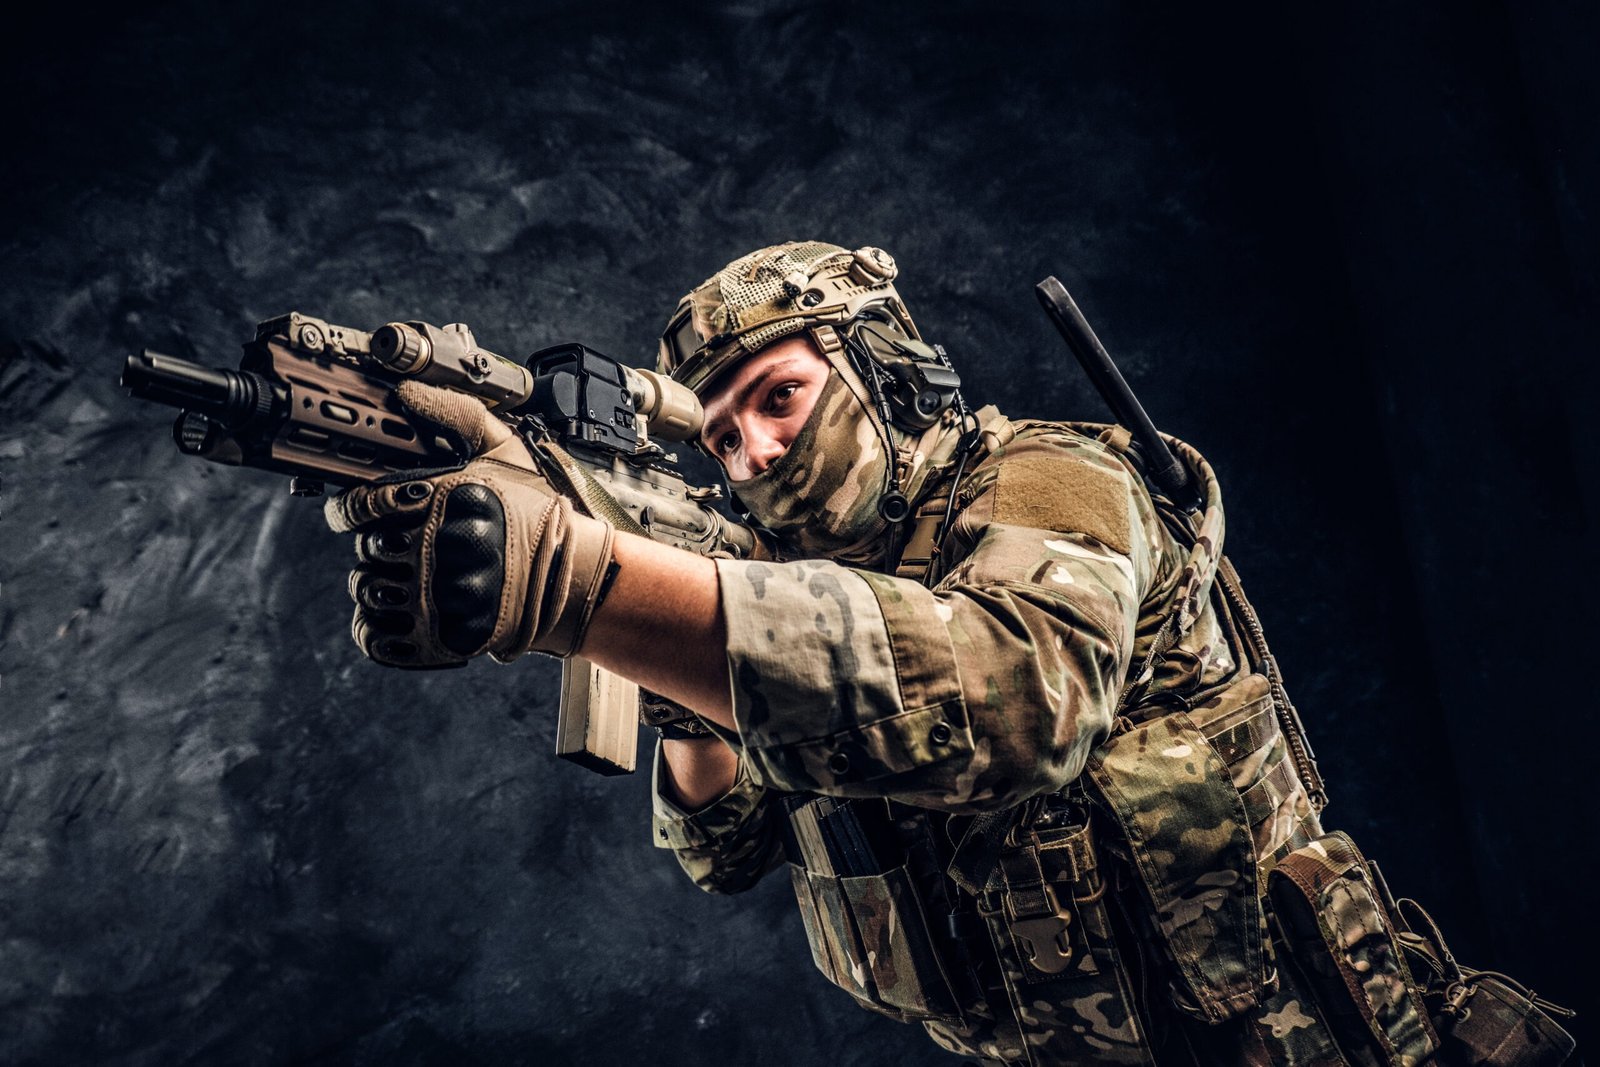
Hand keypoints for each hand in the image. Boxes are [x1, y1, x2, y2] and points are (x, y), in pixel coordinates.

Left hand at [324, 380, 615, 667]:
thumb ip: (456, 412)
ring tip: (409, 578)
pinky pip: (377, 637)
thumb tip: (406, 391)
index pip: (361, 506)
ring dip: (379, 585)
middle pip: (365, 550)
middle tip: (402, 545)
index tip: (359, 512)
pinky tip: (401, 613)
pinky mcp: (439, 636)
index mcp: (440, 500)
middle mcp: (432, 549)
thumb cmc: (538, 514)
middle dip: (377, 546)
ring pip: (368, 591)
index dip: (352, 509)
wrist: (575, 578)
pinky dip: (379, 629)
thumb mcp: (506, 450)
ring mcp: (435, 596)